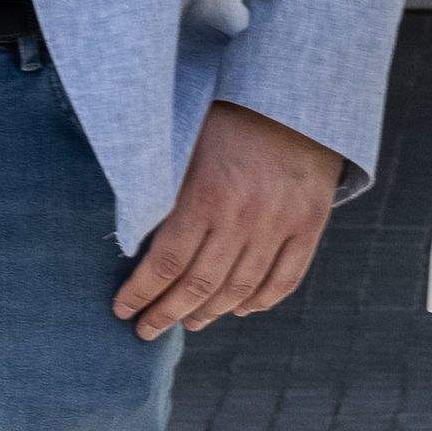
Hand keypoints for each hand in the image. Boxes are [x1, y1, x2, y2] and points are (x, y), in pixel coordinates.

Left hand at [112, 103, 348, 340]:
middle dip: (166, 315)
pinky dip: (259, 303)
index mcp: (206, 193)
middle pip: (198, 285)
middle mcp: (244, 215)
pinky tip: (238, 309)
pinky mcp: (309, 226)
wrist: (297, 99)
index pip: (166, 262)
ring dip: (208, 314)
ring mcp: (280, 223)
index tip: (122, 309)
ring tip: (188, 323)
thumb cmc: (228, 120)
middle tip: (145, 330)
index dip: (140, 293)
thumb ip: (164, 193)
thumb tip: (133, 244)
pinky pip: (283, 281)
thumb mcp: (186, 146)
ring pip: (239, 290)